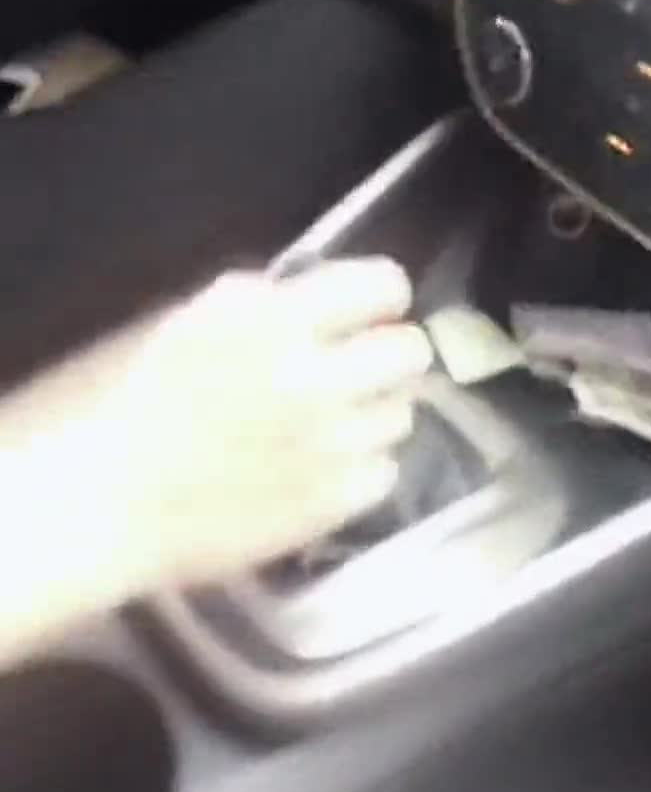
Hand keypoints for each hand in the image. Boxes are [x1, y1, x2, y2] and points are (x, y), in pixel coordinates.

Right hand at [110, 259, 431, 589]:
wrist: (98, 502)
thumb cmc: (119, 401)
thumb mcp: (187, 320)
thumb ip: (260, 304)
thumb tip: (314, 300)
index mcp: (278, 319)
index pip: (384, 286)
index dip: (381, 296)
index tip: (367, 310)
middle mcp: (321, 378)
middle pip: (411, 351)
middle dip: (388, 352)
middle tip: (356, 368)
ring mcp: (333, 446)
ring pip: (403, 415)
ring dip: (374, 411)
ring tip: (330, 424)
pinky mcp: (332, 504)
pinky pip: (384, 473)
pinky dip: (361, 467)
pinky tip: (319, 469)